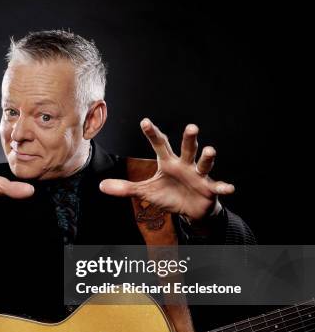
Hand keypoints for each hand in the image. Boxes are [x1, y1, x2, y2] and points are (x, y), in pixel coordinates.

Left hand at [99, 119, 233, 221]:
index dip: (152, 134)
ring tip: (210, 150)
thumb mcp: (146, 192)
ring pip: (203, 164)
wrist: (191, 210)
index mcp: (169, 163)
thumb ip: (126, 188)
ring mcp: (199, 176)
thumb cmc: (169, 195)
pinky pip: (217, 187)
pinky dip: (223, 187)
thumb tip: (101, 186)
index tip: (144, 121)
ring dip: (207, 158)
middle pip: (186, 149)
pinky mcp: (210, 189)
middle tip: (191, 127)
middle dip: (189, 139)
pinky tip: (229, 188)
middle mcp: (185, 165)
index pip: (160, 145)